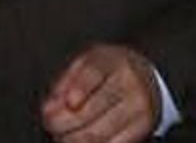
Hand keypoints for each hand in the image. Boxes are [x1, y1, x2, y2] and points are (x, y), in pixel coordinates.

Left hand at [40, 43, 161, 142]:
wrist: (146, 77)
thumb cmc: (106, 71)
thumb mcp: (84, 65)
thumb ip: (64, 84)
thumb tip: (49, 110)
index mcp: (109, 61)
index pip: (93, 74)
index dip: (80, 89)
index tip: (69, 103)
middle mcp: (128, 83)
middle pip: (92, 108)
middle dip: (63, 122)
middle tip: (49, 124)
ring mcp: (138, 107)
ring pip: (99, 132)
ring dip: (73, 139)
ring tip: (60, 136)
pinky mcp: (143, 127)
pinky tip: (79, 141)